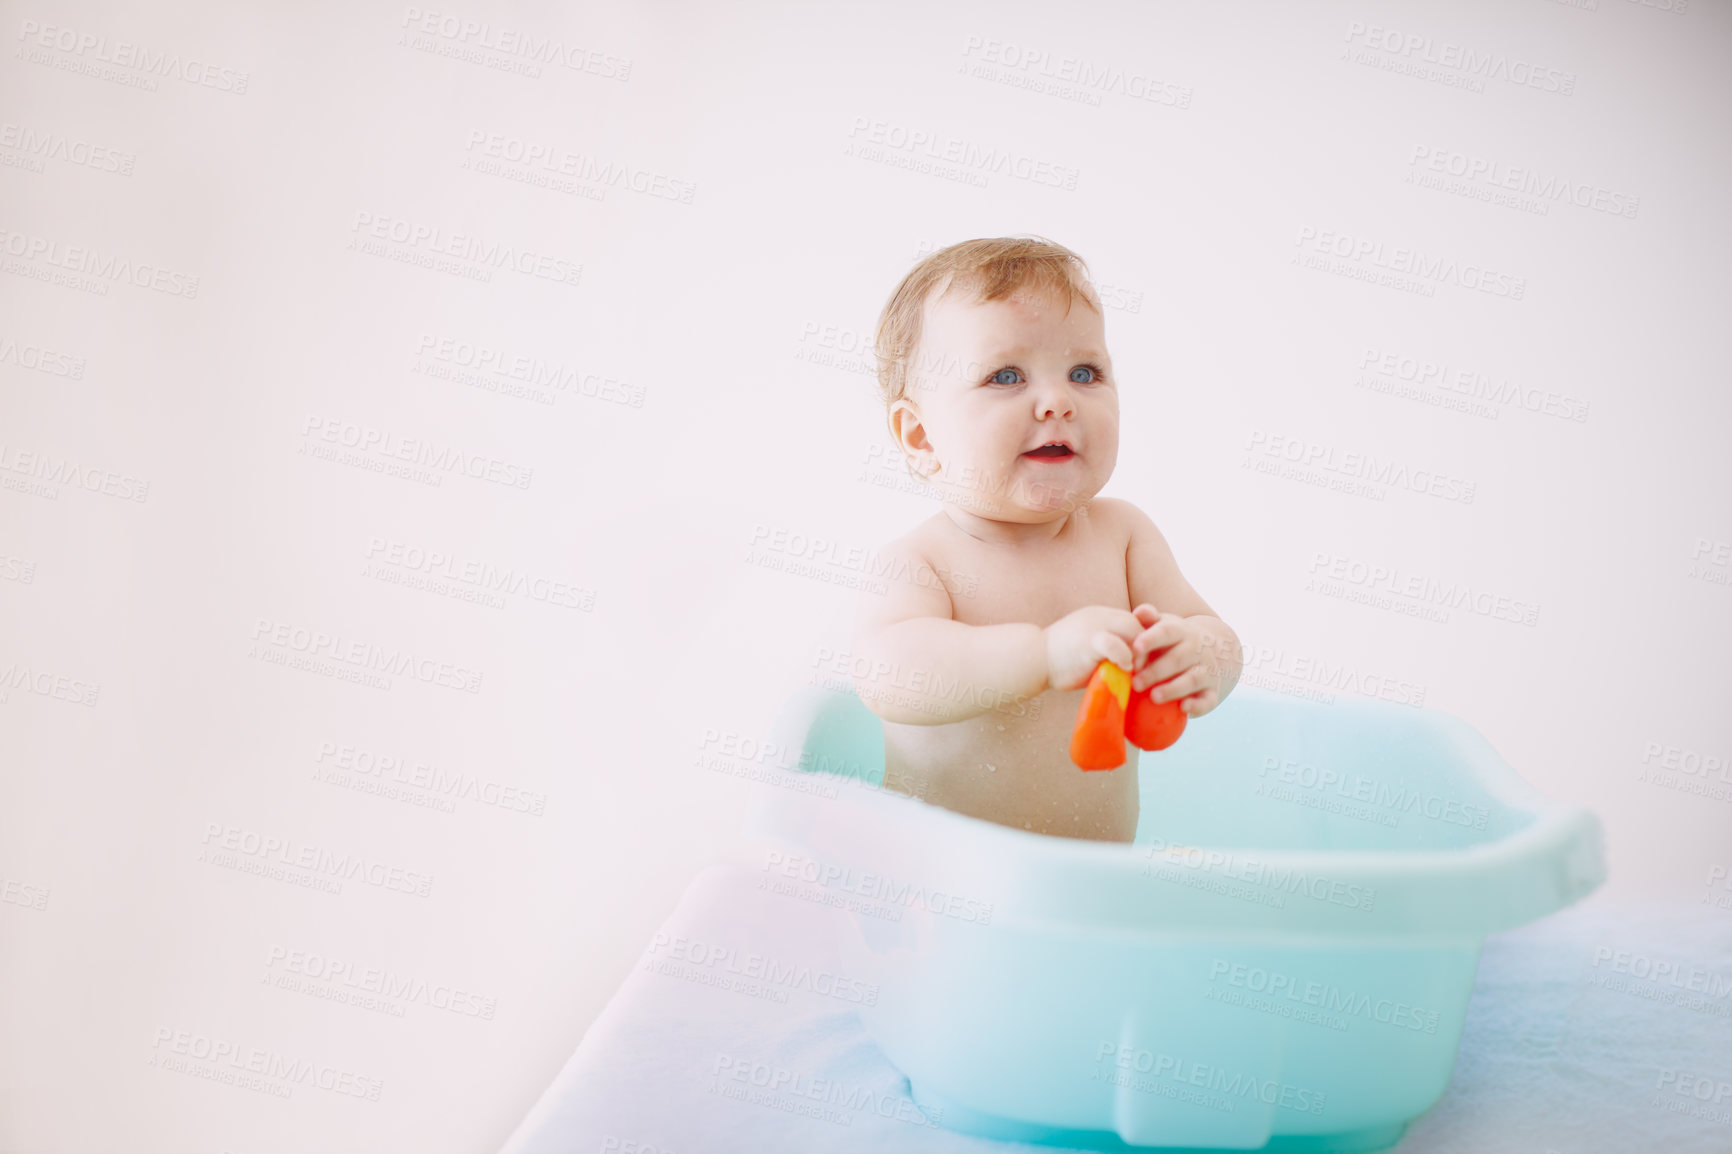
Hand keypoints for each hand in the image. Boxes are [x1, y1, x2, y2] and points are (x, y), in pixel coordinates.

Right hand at [1043, 605, 1144, 692]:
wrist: (1033, 660)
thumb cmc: (1059, 661)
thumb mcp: (1087, 647)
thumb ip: (1107, 648)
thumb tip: (1129, 664)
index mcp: (1099, 615)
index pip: (1132, 620)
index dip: (1141, 639)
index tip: (1141, 659)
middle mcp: (1099, 615)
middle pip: (1136, 623)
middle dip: (1144, 646)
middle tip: (1142, 668)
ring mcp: (1094, 626)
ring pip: (1132, 630)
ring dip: (1138, 653)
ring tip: (1133, 671)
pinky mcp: (1089, 641)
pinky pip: (1116, 645)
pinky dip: (1124, 658)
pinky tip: (1123, 670)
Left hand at [1129, 603, 1225, 717]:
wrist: (1211, 651)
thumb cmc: (1173, 640)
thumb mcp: (1163, 625)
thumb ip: (1148, 619)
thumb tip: (1140, 612)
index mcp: (1181, 632)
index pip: (1167, 632)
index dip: (1152, 638)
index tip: (1135, 647)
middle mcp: (1196, 650)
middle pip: (1178, 659)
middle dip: (1156, 671)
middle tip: (1135, 683)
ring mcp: (1207, 671)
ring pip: (1193, 679)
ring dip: (1174, 689)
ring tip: (1154, 697)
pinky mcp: (1212, 692)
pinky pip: (1209, 700)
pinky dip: (1198, 706)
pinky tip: (1184, 709)